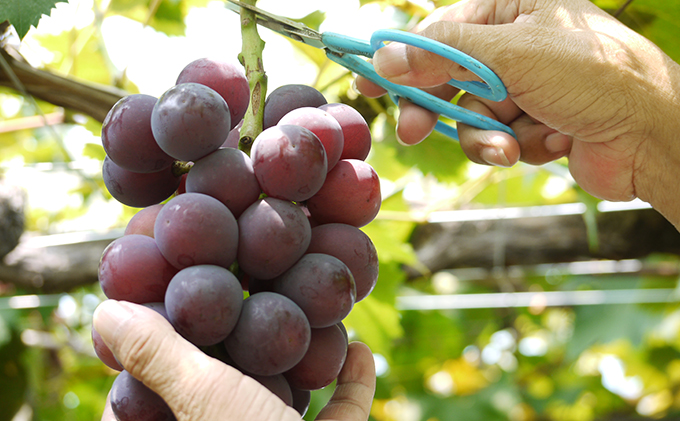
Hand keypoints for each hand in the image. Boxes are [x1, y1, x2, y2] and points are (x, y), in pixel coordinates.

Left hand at [95, 300, 375, 420]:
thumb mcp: (208, 402)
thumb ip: (159, 358)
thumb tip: (106, 312)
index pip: (136, 412)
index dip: (139, 368)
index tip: (157, 320)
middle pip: (212, 401)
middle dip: (226, 355)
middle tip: (231, 309)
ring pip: (277, 408)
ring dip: (293, 369)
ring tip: (295, 325)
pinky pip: (337, 418)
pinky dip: (351, 388)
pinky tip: (358, 353)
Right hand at [357, 0, 679, 226]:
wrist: (651, 136)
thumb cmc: (594, 77)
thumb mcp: (511, 54)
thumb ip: (443, 55)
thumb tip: (385, 57)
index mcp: (512, 8)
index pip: (440, 32)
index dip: (402, 59)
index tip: (369, 81)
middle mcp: (516, 44)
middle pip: (449, 77)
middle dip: (440, 108)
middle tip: (413, 131)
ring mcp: (526, 85)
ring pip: (472, 115)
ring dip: (487, 136)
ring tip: (509, 145)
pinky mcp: (534, 123)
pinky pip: (497, 137)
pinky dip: (515, 145)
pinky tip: (550, 141)